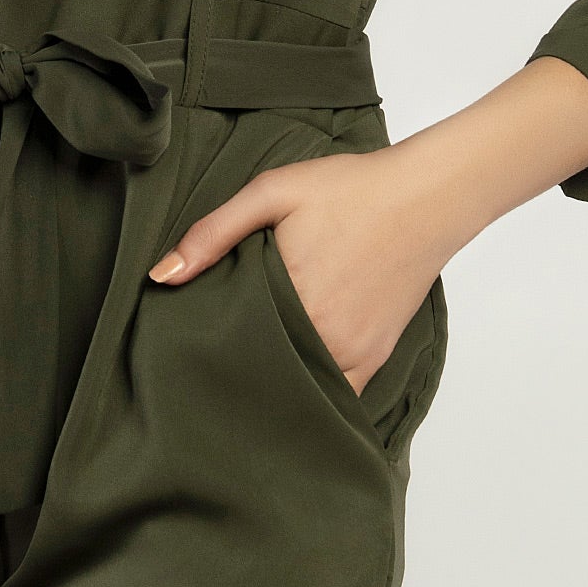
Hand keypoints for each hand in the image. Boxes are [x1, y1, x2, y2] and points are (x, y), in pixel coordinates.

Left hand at [146, 146, 458, 394]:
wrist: (426, 197)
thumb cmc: (350, 189)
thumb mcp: (273, 192)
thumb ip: (214, 232)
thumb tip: (162, 277)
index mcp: (290, 297)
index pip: (229, 345)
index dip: (204, 350)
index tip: (183, 352)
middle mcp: (323, 336)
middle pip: (261, 372)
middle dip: (234, 372)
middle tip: (206, 366)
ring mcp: (352, 352)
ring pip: (298, 390)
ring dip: (272, 385)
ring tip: (243, 375)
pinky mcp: (375, 357)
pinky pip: (338, 397)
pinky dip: (313, 395)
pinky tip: (291, 385)